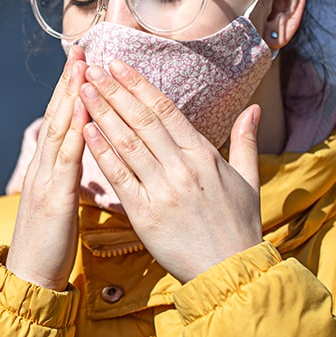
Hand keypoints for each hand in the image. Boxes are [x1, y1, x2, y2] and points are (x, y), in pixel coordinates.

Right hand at [6, 46, 89, 289]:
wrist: (28, 278)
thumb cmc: (49, 246)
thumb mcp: (58, 204)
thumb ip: (66, 177)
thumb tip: (80, 157)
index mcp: (46, 169)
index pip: (60, 121)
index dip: (69, 90)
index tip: (80, 63)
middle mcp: (42, 167)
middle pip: (57, 116)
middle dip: (69, 81)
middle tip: (80, 50)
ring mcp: (44, 179)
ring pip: (59, 129)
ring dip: (71, 96)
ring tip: (82, 67)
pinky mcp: (53, 197)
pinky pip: (66, 159)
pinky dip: (75, 132)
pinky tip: (86, 112)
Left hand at [79, 59, 262, 282]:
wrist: (231, 272)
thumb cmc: (239, 226)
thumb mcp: (248, 180)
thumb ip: (244, 141)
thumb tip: (252, 108)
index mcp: (204, 155)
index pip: (165, 109)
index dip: (138, 84)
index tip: (118, 65)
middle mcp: (182, 167)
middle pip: (142, 119)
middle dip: (114, 90)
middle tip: (92, 69)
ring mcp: (163, 190)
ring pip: (127, 143)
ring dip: (102, 113)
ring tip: (83, 91)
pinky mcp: (145, 214)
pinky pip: (119, 176)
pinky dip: (102, 152)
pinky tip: (86, 131)